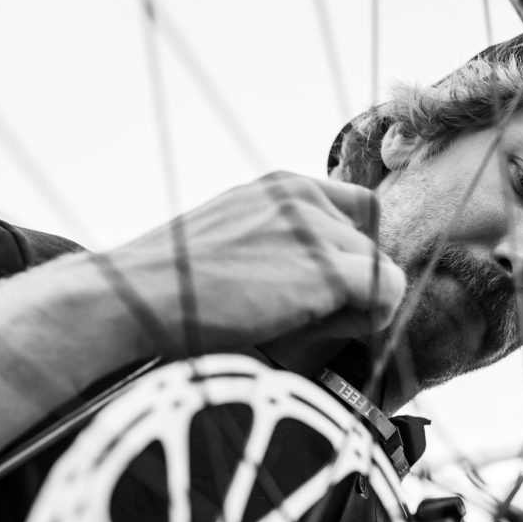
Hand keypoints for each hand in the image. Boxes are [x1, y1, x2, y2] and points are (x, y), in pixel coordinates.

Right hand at [101, 172, 405, 354]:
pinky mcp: (326, 269)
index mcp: (280, 188)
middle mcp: (303, 196)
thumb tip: (311, 283)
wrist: (135, 296)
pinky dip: (371, 320)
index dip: (349, 252)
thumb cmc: (170, 288)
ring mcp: (316, 228)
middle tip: (305, 318)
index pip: (357, 209)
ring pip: (377, 270)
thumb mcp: (229, 243)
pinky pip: (387, 292)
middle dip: (349, 286)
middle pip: (369, 244)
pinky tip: (324, 333)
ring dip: (354, 305)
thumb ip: (274, 245)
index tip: (321, 289)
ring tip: (302, 326)